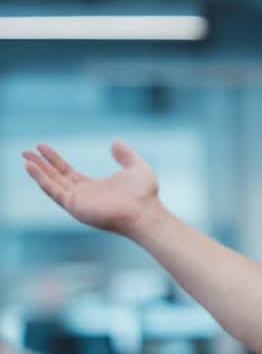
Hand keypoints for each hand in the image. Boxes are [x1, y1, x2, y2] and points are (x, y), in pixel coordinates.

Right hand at [22, 141, 161, 237]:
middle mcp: (83, 195)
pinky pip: (54, 191)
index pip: (67, 172)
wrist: (145, 211)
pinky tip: (33, 168)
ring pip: (52, 184)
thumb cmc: (144, 194)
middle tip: (25, 151)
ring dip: (38, 171)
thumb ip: (125, 155)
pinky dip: (42, 180)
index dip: (54, 159)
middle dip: (41, 164)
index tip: (41, 146)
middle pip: (56, 177)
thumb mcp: (135, 167)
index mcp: (94, 187)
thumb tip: (115, 142)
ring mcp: (78, 202)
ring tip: (25, 158)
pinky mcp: (75, 207)